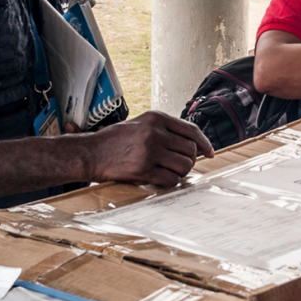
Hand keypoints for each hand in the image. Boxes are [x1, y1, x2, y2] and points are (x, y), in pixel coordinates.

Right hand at [84, 111, 214, 187]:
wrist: (90, 153)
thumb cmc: (116, 140)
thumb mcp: (141, 124)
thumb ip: (166, 129)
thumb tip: (195, 143)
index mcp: (156, 118)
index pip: (192, 130)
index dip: (204, 143)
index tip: (209, 152)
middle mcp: (155, 132)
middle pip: (191, 150)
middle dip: (190, 160)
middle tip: (180, 164)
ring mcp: (149, 151)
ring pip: (184, 166)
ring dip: (181, 172)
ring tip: (170, 171)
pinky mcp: (143, 170)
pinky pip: (171, 180)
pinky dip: (171, 182)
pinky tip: (162, 178)